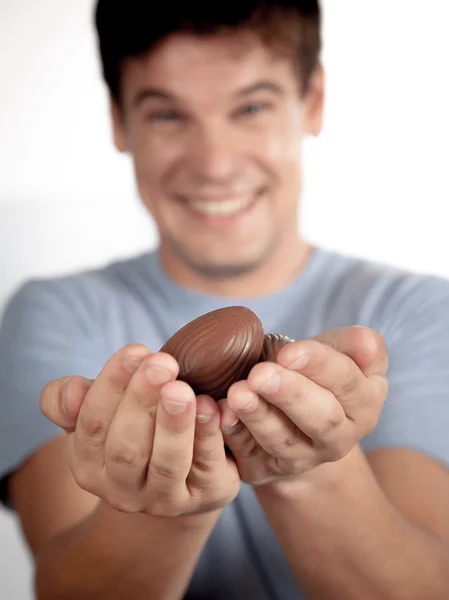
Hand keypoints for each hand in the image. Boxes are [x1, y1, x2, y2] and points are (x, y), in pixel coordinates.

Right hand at [40, 345, 238, 516]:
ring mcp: (165, 499)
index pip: (91, 426)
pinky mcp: (207, 494)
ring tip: (183, 389)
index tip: (135, 350)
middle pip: (126, 448)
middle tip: (162, 363)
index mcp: (88, 466)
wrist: (184, 467)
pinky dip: (209, 436)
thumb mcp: (99, 409)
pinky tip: (212, 406)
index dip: (111, 387)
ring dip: (175, 425)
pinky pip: (207, 467)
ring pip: (167, 464)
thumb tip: (72, 390)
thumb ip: (70, 399)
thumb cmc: (134, 424)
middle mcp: (122, 491)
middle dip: (142, 402)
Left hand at [219, 326, 387, 486]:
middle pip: (320, 419)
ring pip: (283, 441)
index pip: (347, 383)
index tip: (290, 353)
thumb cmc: (317, 373)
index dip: (320, 366)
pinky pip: (249, 455)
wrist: (293, 416)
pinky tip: (221, 414)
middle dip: (290, 395)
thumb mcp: (340, 353)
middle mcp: (339, 437)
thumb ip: (355, 346)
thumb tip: (365, 343)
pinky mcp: (266, 469)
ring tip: (237, 393)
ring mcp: (303, 459)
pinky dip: (234, 435)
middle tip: (260, 375)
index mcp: (364, 402)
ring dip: (259, 416)